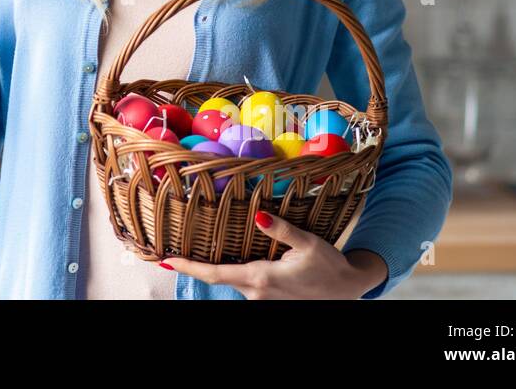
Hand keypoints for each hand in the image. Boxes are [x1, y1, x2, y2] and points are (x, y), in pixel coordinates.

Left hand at [156, 212, 387, 298]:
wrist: (349, 290)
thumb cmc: (330, 267)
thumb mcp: (309, 244)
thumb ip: (281, 229)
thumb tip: (259, 215)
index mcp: (261, 278)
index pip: (215, 273)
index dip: (189, 267)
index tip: (166, 260)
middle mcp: (257, 293)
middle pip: (219, 276)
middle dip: (198, 264)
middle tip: (175, 248)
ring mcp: (263, 299)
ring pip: (233, 280)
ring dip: (218, 267)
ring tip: (199, 248)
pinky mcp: (270, 300)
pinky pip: (245, 285)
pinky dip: (233, 272)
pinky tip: (233, 258)